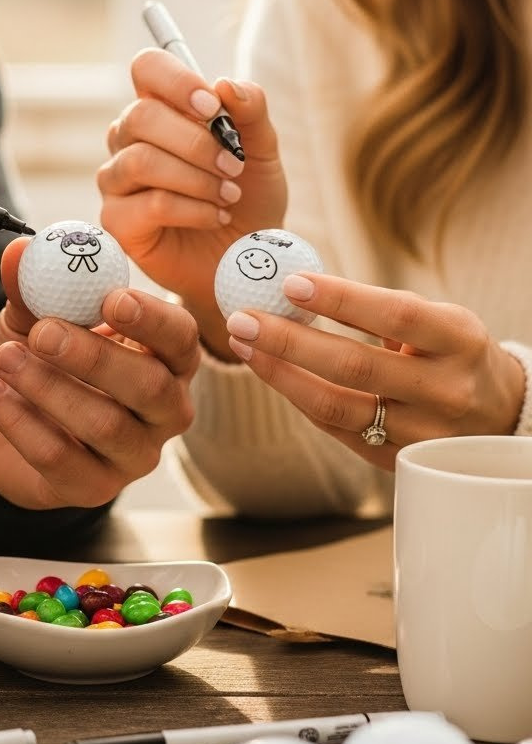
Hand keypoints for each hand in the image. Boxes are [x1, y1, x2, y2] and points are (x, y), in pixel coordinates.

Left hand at [0, 237, 199, 509]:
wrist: (13, 421)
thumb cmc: (45, 358)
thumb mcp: (36, 315)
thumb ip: (33, 284)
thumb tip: (20, 250)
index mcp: (167, 357)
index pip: (181, 338)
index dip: (152, 320)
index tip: (111, 298)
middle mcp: (166, 409)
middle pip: (151, 387)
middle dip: (93, 356)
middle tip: (42, 332)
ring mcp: (135, 454)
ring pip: (105, 425)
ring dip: (48, 388)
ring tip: (5, 359)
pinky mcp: (94, 488)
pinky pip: (61, 459)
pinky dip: (22, 424)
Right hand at [97, 48, 286, 356]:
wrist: (245, 261)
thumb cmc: (249, 200)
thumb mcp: (262, 152)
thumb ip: (251, 112)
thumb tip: (226, 84)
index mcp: (162, 109)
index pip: (147, 68)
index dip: (176, 82)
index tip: (213, 108)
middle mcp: (129, 139)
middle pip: (140, 116)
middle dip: (196, 142)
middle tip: (233, 167)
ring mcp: (118, 181)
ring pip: (141, 161)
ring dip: (196, 178)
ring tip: (229, 197)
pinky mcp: (117, 222)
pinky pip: (149, 204)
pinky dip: (192, 209)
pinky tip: (215, 216)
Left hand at [223, 272, 525, 468]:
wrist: (501, 417)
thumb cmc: (454, 354)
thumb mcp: (441, 322)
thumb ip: (383, 312)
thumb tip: (301, 290)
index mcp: (459, 341)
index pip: (395, 316)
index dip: (341, 299)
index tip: (291, 282)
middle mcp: (444, 390)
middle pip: (355, 367)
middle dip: (289, 341)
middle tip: (243, 318)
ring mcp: (422, 432)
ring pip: (337, 407)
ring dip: (281, 375)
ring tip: (244, 345)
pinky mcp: (398, 461)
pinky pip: (337, 430)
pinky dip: (300, 399)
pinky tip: (273, 374)